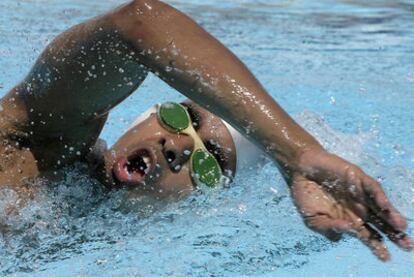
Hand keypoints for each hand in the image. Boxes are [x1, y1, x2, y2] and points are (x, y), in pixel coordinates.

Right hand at [289, 149, 412, 260]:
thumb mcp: (312, 219)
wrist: (300, 170)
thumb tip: (348, 232)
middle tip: (407, 245)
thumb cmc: (305, 195)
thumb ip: (328, 228)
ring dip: (391, 216)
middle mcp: (358, 208)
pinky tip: (384, 205)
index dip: (377, 245)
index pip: (367, 235)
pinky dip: (379, 196)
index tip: (385, 257)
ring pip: (380, 207)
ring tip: (401, 227)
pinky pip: (372, 188)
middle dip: (394, 234)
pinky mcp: (358, 178)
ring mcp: (360, 193)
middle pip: (380, 223)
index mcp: (348, 220)